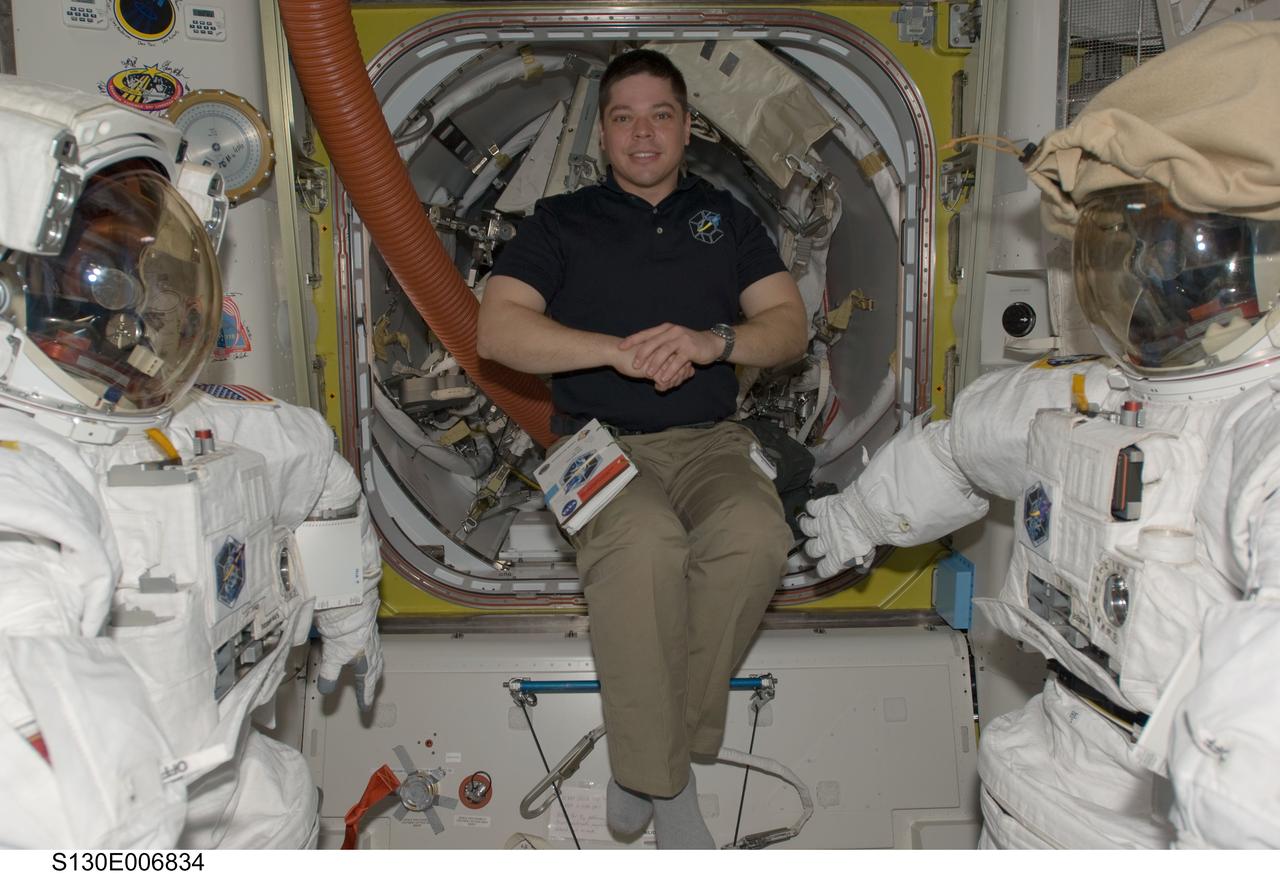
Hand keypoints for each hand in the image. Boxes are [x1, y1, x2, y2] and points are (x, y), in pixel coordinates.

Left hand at [314, 590, 383, 710]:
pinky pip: (371, 645)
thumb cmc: (344, 627)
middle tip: (368, 694)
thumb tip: (326, 692)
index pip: (365, 683)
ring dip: (372, 668)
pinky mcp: (365, 625)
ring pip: (374, 657)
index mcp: (365, 659)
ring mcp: (370, 636)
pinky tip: (360, 649)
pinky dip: (368, 653)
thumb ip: (329, 674)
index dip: (364, 696)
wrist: (351, 598)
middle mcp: (371, 649)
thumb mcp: (333, 654)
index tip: (365, 710)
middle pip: (375, 670)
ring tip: (368, 674)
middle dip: (371, 683)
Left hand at [617, 323, 720, 391]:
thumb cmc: (688, 344)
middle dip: (642, 354)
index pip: (646, 333)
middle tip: (634, 365)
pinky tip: (663, 378)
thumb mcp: (673, 341)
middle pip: (653, 342)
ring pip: (665, 351)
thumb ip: (659, 344)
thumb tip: (641, 351)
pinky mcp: (690, 349)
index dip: (633, 340)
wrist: (711, 344)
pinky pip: (677, 361)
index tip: (621, 347)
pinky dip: (669, 370)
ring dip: (656, 364)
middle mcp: (672, 331)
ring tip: (648, 374)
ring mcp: (682, 339)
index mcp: (665, 329)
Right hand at [798, 494, 875, 576]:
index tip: (823, 566)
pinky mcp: (822, 508)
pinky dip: (811, 506)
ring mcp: (822, 524)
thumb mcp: (870, 552)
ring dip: (807, 526)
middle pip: (810, 549)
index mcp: (839, 556)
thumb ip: (862, 560)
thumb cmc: (872, 533)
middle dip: (813, 547)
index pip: (824, 569)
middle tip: (817, 542)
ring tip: (810, 523)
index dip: (823, 568)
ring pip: (806, 527)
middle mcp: (827, 542)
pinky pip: (810, 507)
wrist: (869, 512)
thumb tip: (862, 566)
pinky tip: (813, 506)